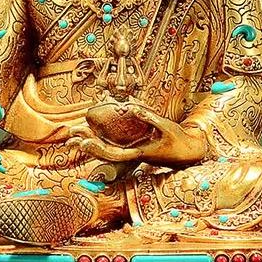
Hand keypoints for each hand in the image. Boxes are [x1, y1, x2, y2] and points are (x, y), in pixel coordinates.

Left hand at [79, 101, 208, 166]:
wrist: (190, 152)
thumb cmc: (179, 140)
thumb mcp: (166, 127)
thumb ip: (149, 118)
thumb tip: (132, 107)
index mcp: (139, 154)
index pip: (114, 154)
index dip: (98, 149)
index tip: (84, 142)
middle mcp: (133, 154)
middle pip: (106, 153)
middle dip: (89, 144)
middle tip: (72, 134)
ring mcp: (134, 151)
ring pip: (109, 149)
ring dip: (93, 141)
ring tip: (77, 132)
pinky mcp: (137, 147)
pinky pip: (116, 144)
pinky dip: (104, 138)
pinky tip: (95, 131)